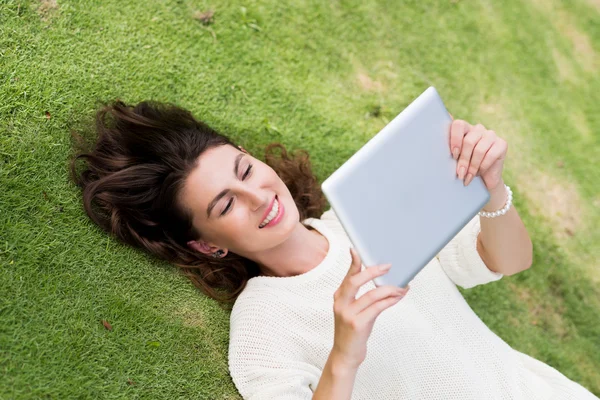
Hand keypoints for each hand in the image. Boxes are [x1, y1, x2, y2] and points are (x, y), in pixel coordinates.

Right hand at [331, 248, 409, 369]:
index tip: (356, 250)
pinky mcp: (358, 324)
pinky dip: (390, 301)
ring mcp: (348, 314)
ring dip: (389, 289)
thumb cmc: (352, 332)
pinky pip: (377, 308)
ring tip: (401, 287)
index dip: (353, 262)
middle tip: (388, 266)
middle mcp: (341, 303)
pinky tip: (398, 297)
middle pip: (356, 280)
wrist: (345, 354)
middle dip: (373, 271)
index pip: (347, 276)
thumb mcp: (352, 312)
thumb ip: (363, 298)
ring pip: (371, 294)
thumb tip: (384, 284)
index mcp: (339, 297)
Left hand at [449, 118, 506, 191]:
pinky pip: (490, 155)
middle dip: (463, 160)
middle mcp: (478, 129)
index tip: (453, 155)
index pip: (458, 124)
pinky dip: (483, 167)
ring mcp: (491, 135)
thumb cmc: (465, 168)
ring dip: (472, 166)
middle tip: (460, 173)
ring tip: (468, 176)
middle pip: (469, 141)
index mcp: (464, 129)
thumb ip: (449, 152)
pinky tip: (479, 173)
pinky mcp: (502, 143)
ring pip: (479, 149)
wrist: (484, 180)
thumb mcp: (454, 160)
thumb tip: (437, 151)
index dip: (455, 139)